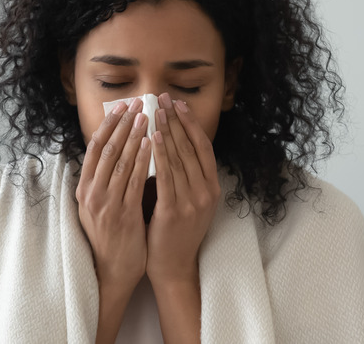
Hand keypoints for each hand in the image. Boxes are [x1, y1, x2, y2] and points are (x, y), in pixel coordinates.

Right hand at [76, 98, 151, 291]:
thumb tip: (115, 150)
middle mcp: (91, 193)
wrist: (111, 271)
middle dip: (122, 124)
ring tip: (147, 117)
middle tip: (137, 103)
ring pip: (120, 161)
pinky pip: (133, 181)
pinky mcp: (122, 214)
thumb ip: (104, 180)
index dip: (108, 125)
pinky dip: (143, 160)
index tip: (121, 107)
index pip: (94, 148)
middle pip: (106, 149)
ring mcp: (105, 204)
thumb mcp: (98, 206)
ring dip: (134, 136)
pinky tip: (152, 144)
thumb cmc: (110, 236)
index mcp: (84, 189)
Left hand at [146, 93, 220, 285]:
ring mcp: (193, 202)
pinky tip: (152, 138)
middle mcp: (206, 192)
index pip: (203, 147)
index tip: (178, 104)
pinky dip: (160, 155)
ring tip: (156, 111)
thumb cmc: (174, 230)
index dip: (191, 123)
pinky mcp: (175, 211)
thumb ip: (183, 174)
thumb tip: (168, 140)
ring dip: (167, 131)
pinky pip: (167, 176)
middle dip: (175, 121)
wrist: (173, 265)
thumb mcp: (188, 199)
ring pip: (179, 158)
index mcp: (212, 187)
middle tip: (163, 99)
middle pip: (191, 148)